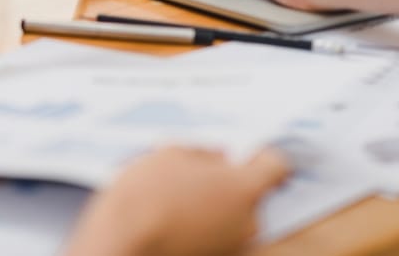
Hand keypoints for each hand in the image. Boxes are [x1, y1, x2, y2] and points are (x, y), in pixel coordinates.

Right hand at [65, 147, 288, 255]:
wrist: (122, 242)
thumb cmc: (146, 195)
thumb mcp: (172, 153)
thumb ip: (205, 153)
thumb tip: (218, 158)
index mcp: (244, 189)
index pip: (276, 166)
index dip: (262, 156)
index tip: (250, 153)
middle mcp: (247, 222)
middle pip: (251, 194)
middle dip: (229, 182)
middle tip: (196, 174)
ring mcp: (232, 246)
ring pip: (232, 216)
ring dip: (215, 206)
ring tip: (177, 198)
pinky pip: (217, 235)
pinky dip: (203, 226)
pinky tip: (175, 219)